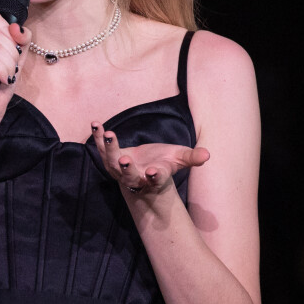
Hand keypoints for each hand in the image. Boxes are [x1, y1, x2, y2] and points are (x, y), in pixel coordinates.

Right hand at [0, 14, 29, 112]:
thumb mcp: (16, 57)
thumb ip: (21, 39)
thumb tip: (17, 27)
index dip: (10, 38)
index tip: (12, 55)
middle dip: (11, 54)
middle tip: (10, 70)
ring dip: (7, 65)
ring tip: (6, 77)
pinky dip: (0, 70)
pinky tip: (0, 79)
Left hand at [91, 122, 208, 195]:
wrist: (143, 171)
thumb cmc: (164, 163)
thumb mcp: (179, 159)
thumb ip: (192, 157)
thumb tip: (207, 155)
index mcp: (155, 178)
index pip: (155, 179)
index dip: (154, 176)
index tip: (152, 171)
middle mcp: (136, 177)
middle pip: (129, 176)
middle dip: (127, 169)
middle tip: (125, 160)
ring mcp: (120, 171)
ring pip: (113, 163)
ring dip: (109, 149)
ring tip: (108, 134)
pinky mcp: (110, 160)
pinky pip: (103, 149)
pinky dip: (98, 137)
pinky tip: (96, 124)